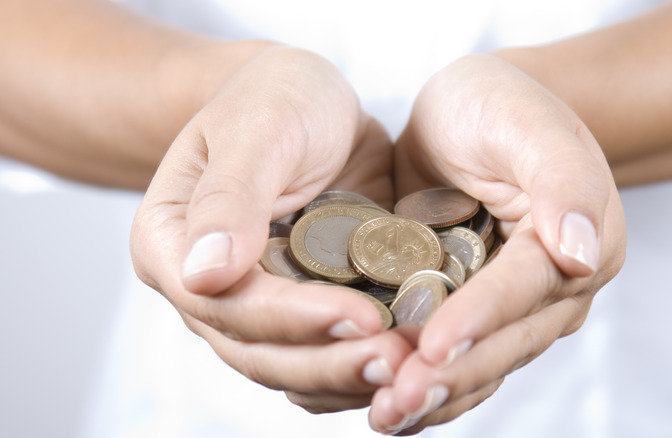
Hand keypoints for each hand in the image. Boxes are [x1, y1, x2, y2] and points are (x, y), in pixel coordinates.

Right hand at [130, 44, 410, 412]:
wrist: (307, 101)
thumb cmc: (274, 96)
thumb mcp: (257, 127)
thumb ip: (230, 196)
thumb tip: (204, 276)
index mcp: (171, 246)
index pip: (227, 303)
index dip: (294, 319)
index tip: (362, 317)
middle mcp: (207, 290)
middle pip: (260, 353)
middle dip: (331, 364)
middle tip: (402, 362)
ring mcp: (256, 306)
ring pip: (296, 368)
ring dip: (352, 376)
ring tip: (416, 367)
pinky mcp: (304, 307)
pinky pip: (328, 353)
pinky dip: (365, 364)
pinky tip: (412, 360)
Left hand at [369, 53, 626, 433]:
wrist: (471, 113)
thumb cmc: (499, 105)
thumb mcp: (526, 122)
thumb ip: (563, 180)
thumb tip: (581, 253)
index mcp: (579, 246)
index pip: (525, 290)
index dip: (479, 320)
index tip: (433, 346)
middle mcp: (552, 292)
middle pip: (503, 346)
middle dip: (450, 376)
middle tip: (395, 402)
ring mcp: (514, 312)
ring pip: (479, 369)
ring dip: (433, 398)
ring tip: (383, 416)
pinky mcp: (473, 316)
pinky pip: (454, 362)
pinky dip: (420, 385)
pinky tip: (379, 405)